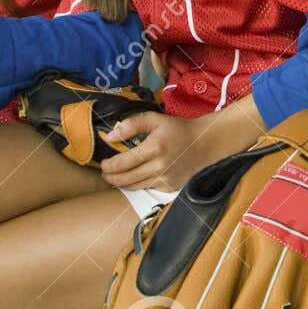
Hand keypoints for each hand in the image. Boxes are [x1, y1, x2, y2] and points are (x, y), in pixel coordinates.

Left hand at [97, 103, 261, 191]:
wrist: (205, 143)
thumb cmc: (177, 130)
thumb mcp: (155, 119)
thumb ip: (131, 125)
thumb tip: (109, 136)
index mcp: (154, 147)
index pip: (121, 164)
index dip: (107, 166)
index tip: (103, 163)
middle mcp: (159, 166)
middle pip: (124, 179)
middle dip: (110, 177)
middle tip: (105, 172)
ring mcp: (166, 179)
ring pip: (133, 187)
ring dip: (121, 183)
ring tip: (116, 176)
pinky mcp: (170, 187)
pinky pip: (147, 188)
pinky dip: (138, 184)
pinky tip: (136, 177)